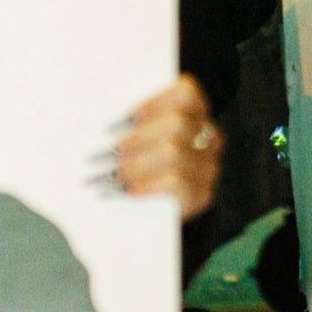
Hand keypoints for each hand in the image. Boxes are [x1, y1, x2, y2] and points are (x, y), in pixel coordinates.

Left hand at [97, 75, 222, 219]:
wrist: (152, 218)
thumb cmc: (138, 168)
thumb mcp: (135, 139)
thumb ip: (128, 125)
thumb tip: (103, 117)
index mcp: (195, 113)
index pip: (186, 93)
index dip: (154, 102)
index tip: (124, 117)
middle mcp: (208, 137)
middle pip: (177, 124)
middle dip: (137, 138)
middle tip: (106, 151)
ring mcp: (208, 167)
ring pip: (175, 153)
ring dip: (135, 165)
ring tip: (109, 174)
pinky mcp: (202, 195)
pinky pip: (177, 184)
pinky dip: (147, 185)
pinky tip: (126, 190)